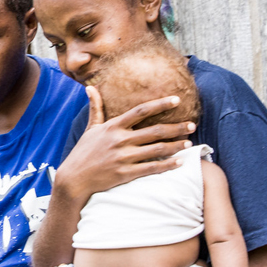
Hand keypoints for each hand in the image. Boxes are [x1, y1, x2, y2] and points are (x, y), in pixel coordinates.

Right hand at [56, 87, 195, 199]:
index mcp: (113, 127)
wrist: (74, 179)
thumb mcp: (90, 129)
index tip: (177, 100)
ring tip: (188, 143)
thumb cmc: (83, 152)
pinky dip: (167, 165)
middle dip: (176, 127)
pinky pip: (151, 168)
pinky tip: (179, 162)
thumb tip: (90, 88)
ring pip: (156, 150)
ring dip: (175, 146)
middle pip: (155, 131)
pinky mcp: (125, 174)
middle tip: (192, 125)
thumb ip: (96, 108)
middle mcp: (120, 140)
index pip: (141, 111)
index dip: (160, 104)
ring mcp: (123, 158)